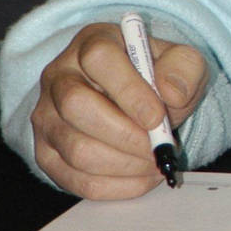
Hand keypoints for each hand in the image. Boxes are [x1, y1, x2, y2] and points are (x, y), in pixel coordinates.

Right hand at [32, 22, 207, 198]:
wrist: (133, 98)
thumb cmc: (154, 76)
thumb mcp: (180, 61)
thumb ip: (184, 68)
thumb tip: (172, 94)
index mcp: (92, 43)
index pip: (99, 59)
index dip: (129, 91)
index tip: (157, 117)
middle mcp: (59, 76)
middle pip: (77, 106)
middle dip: (125, 135)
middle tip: (157, 147)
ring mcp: (47, 116)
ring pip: (76, 149)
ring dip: (124, 164)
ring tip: (153, 162)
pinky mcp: (46, 153)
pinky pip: (74, 179)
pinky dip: (114, 187)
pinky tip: (140, 178)